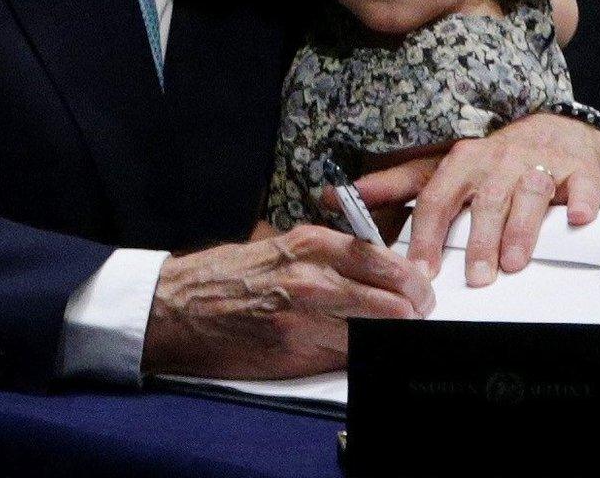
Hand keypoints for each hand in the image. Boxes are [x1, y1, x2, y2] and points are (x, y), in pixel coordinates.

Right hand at [142, 225, 434, 378]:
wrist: (179, 306)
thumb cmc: (230, 276)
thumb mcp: (281, 247)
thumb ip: (328, 259)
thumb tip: (377, 276)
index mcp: (312, 243)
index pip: (385, 260)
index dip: (412, 280)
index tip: (419, 290)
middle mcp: (313, 277)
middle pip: (392, 300)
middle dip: (412, 312)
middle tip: (416, 316)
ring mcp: (304, 317)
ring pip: (375, 331)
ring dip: (389, 335)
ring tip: (391, 333)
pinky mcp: (294, 351)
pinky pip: (345, 356)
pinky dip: (359, 354)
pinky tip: (359, 349)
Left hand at [352, 113, 599, 287]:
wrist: (556, 131)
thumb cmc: (494, 159)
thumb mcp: (444, 168)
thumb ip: (397, 185)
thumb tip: (336, 196)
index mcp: (463, 162)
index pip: (438, 196)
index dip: (428, 233)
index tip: (420, 269)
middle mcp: (499, 161)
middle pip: (486, 201)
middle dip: (479, 239)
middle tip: (475, 277)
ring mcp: (540, 164)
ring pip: (529, 194)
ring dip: (522, 229)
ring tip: (514, 262)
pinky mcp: (578, 171)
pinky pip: (581, 185)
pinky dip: (581, 200)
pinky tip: (578, 218)